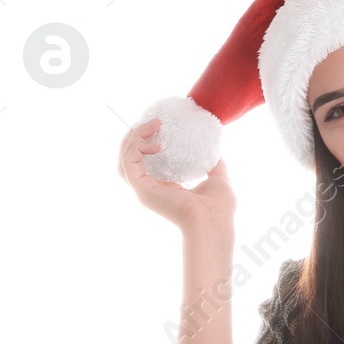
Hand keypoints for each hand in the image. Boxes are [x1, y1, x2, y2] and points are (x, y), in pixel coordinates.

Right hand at [117, 115, 236, 230]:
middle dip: (137, 137)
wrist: (214, 222)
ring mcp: (143, 190)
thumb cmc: (219, 208)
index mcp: (164, 188)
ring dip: (135, 137)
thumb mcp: (218, 179)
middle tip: (153, 122)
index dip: (147, 143)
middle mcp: (149, 190)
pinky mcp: (141, 188)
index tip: (160, 127)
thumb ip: (214, 165)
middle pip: (130, 158)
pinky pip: (129, 160)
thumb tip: (216, 152)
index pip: (145, 163)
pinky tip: (154, 141)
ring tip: (152, 124)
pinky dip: (137, 145)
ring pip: (125, 158)